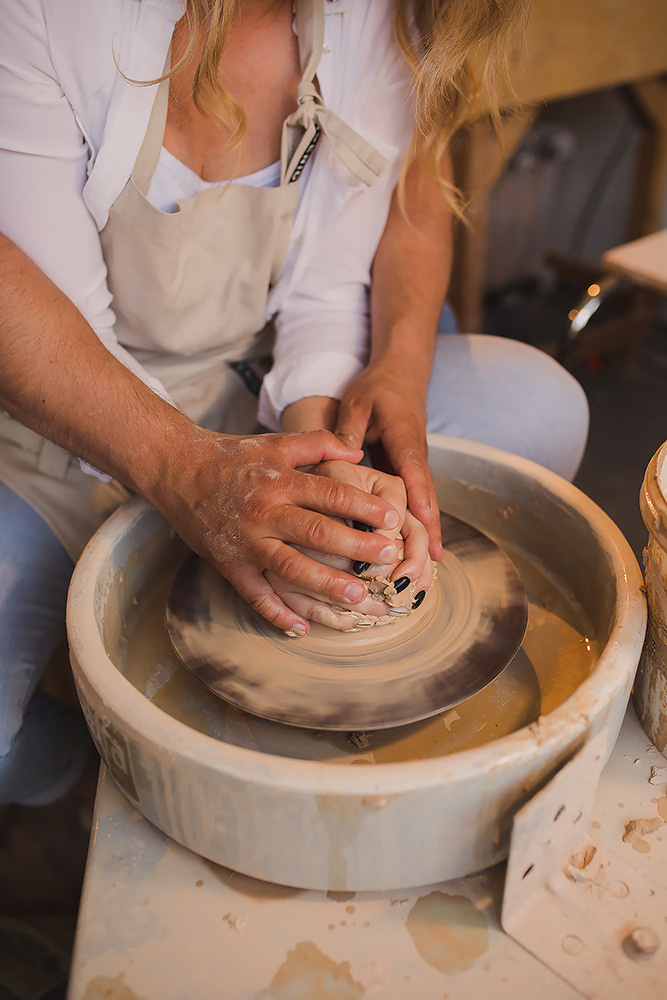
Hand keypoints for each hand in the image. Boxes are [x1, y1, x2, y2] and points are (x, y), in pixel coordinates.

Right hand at [152, 427, 403, 633]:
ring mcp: (247, 542)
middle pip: (318, 533)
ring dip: (325, 585)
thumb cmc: (232, 456)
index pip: (331, 494)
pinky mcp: (229, 564)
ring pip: (291, 568)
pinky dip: (277, 615)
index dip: (364, 507)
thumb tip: (358, 452)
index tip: (393, 519)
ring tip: (357, 597)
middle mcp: (266, 512)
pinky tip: (303, 630)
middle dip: (356, 547)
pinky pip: (255, 595)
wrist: (178, 469)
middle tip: (388, 557)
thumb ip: (318, 444)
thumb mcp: (275, 443)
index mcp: (281, 481)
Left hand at [335, 361, 443, 559]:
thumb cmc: (378, 386)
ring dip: (428, 532)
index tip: (424, 520)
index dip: (419, 496)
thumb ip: (350, 429)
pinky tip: (419, 551)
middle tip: (431, 559)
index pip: (413, 469)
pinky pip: (418, 500)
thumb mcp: (358, 402)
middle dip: (430, 527)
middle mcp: (416, 454)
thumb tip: (341, 454)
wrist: (403, 373)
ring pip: (425, 501)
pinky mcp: (411, 470)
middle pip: (426, 495)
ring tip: (430, 566)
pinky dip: (420, 524)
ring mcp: (416, 464)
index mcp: (404, 436)